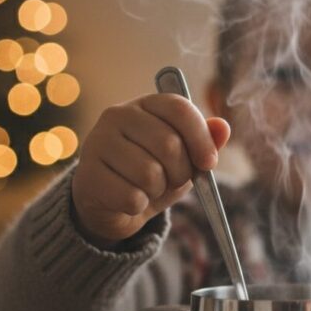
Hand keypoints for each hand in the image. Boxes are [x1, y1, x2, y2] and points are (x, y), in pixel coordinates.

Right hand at [72, 94, 230, 248]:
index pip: (179, 109)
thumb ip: (205, 142)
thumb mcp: (184, 158)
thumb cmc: (152, 173)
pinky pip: (131, 197)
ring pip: (149, 174)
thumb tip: (222, 127)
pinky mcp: (88, 174)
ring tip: (148, 189)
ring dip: (157, 191)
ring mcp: (97, 142)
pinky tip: (128, 199)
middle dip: (180, 172)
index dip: (201, 138)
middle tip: (172, 180)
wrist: (110, 204)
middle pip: (168, 144)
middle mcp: (117, 115)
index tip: (209, 163)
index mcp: (146, 105)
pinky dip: (138, 206)